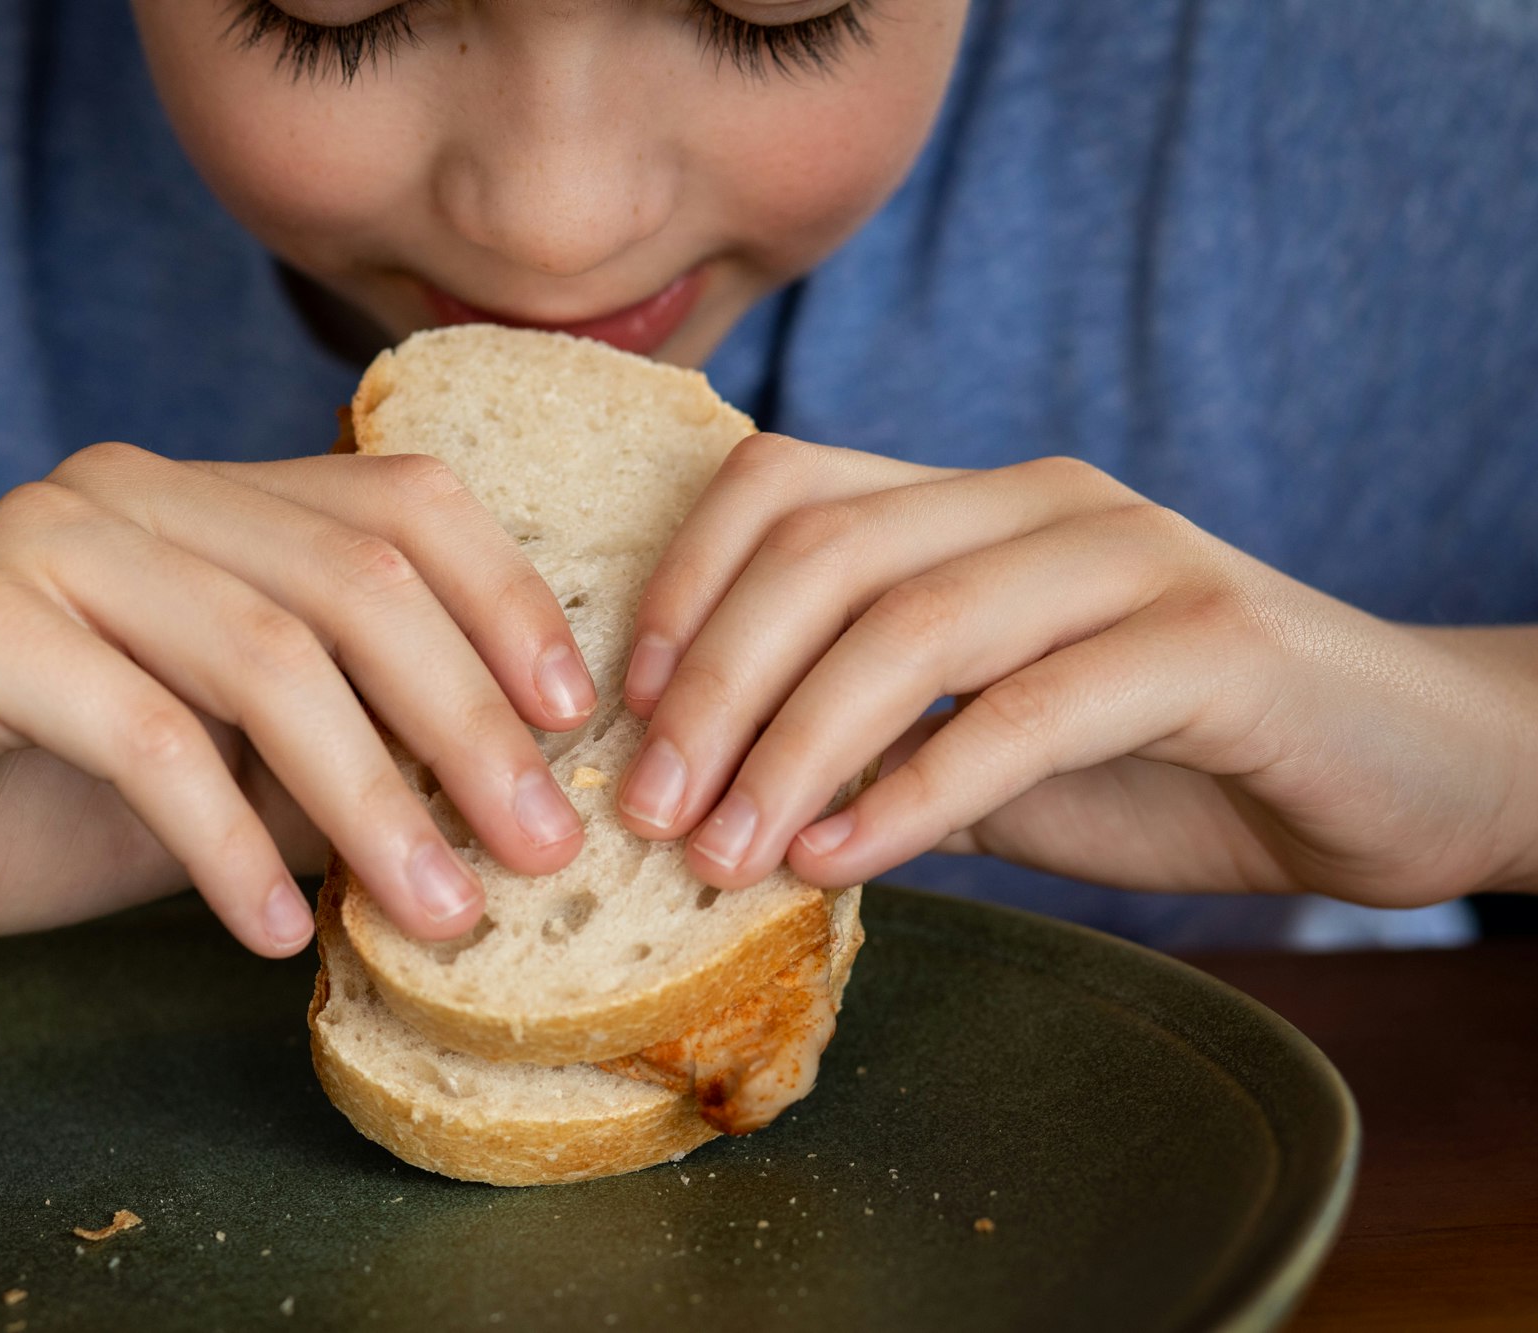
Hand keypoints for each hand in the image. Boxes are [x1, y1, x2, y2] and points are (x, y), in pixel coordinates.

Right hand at [0, 443, 593, 965]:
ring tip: (438, 913)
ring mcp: (45, 541)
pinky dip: (226, 839)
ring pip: (264, 654)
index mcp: (212, 499)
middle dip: (467, 723)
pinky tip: (269, 931)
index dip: (509, 604)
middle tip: (541, 848)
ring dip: (371, 799)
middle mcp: (134, 490)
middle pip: (357, 579)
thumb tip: (519, 792)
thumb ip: (351, 747)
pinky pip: (144, 732)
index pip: (404, 504)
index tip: (575, 725)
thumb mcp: (236, 771)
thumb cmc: (45, 802)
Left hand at [613, 434, 1537, 906]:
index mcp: (976, 502)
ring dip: (794, 745)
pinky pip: (1025, 708)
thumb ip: (878, 744)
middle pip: (826, 549)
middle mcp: (1041, 501)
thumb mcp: (991, 748)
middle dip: (716, 680)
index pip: (786, 485)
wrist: (1394, 774)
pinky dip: (914, 790)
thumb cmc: (1172, 758)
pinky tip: (842, 858)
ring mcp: (1130, 557)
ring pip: (912, 621)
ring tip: (723, 851)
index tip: (626, 702)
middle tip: (650, 804)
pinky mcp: (1209, 643)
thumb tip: (718, 797)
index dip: (686, 581)